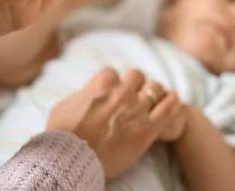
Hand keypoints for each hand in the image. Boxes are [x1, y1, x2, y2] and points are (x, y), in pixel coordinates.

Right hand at [47, 68, 182, 178]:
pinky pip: (170, 106)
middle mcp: (122, 92)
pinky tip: (171, 99)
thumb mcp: (65, 106)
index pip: (112, 72)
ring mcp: (137, 110)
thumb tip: (90, 91)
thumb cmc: (63, 137)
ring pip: (155, 87)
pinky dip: (172, 100)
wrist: (72, 163)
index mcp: (102, 83)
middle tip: (130, 96)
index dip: (111, 83)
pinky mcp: (148, 129)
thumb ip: (83, 93)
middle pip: (136, 75)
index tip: (110, 92)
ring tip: (150, 100)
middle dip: (133, 84)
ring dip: (151, 92)